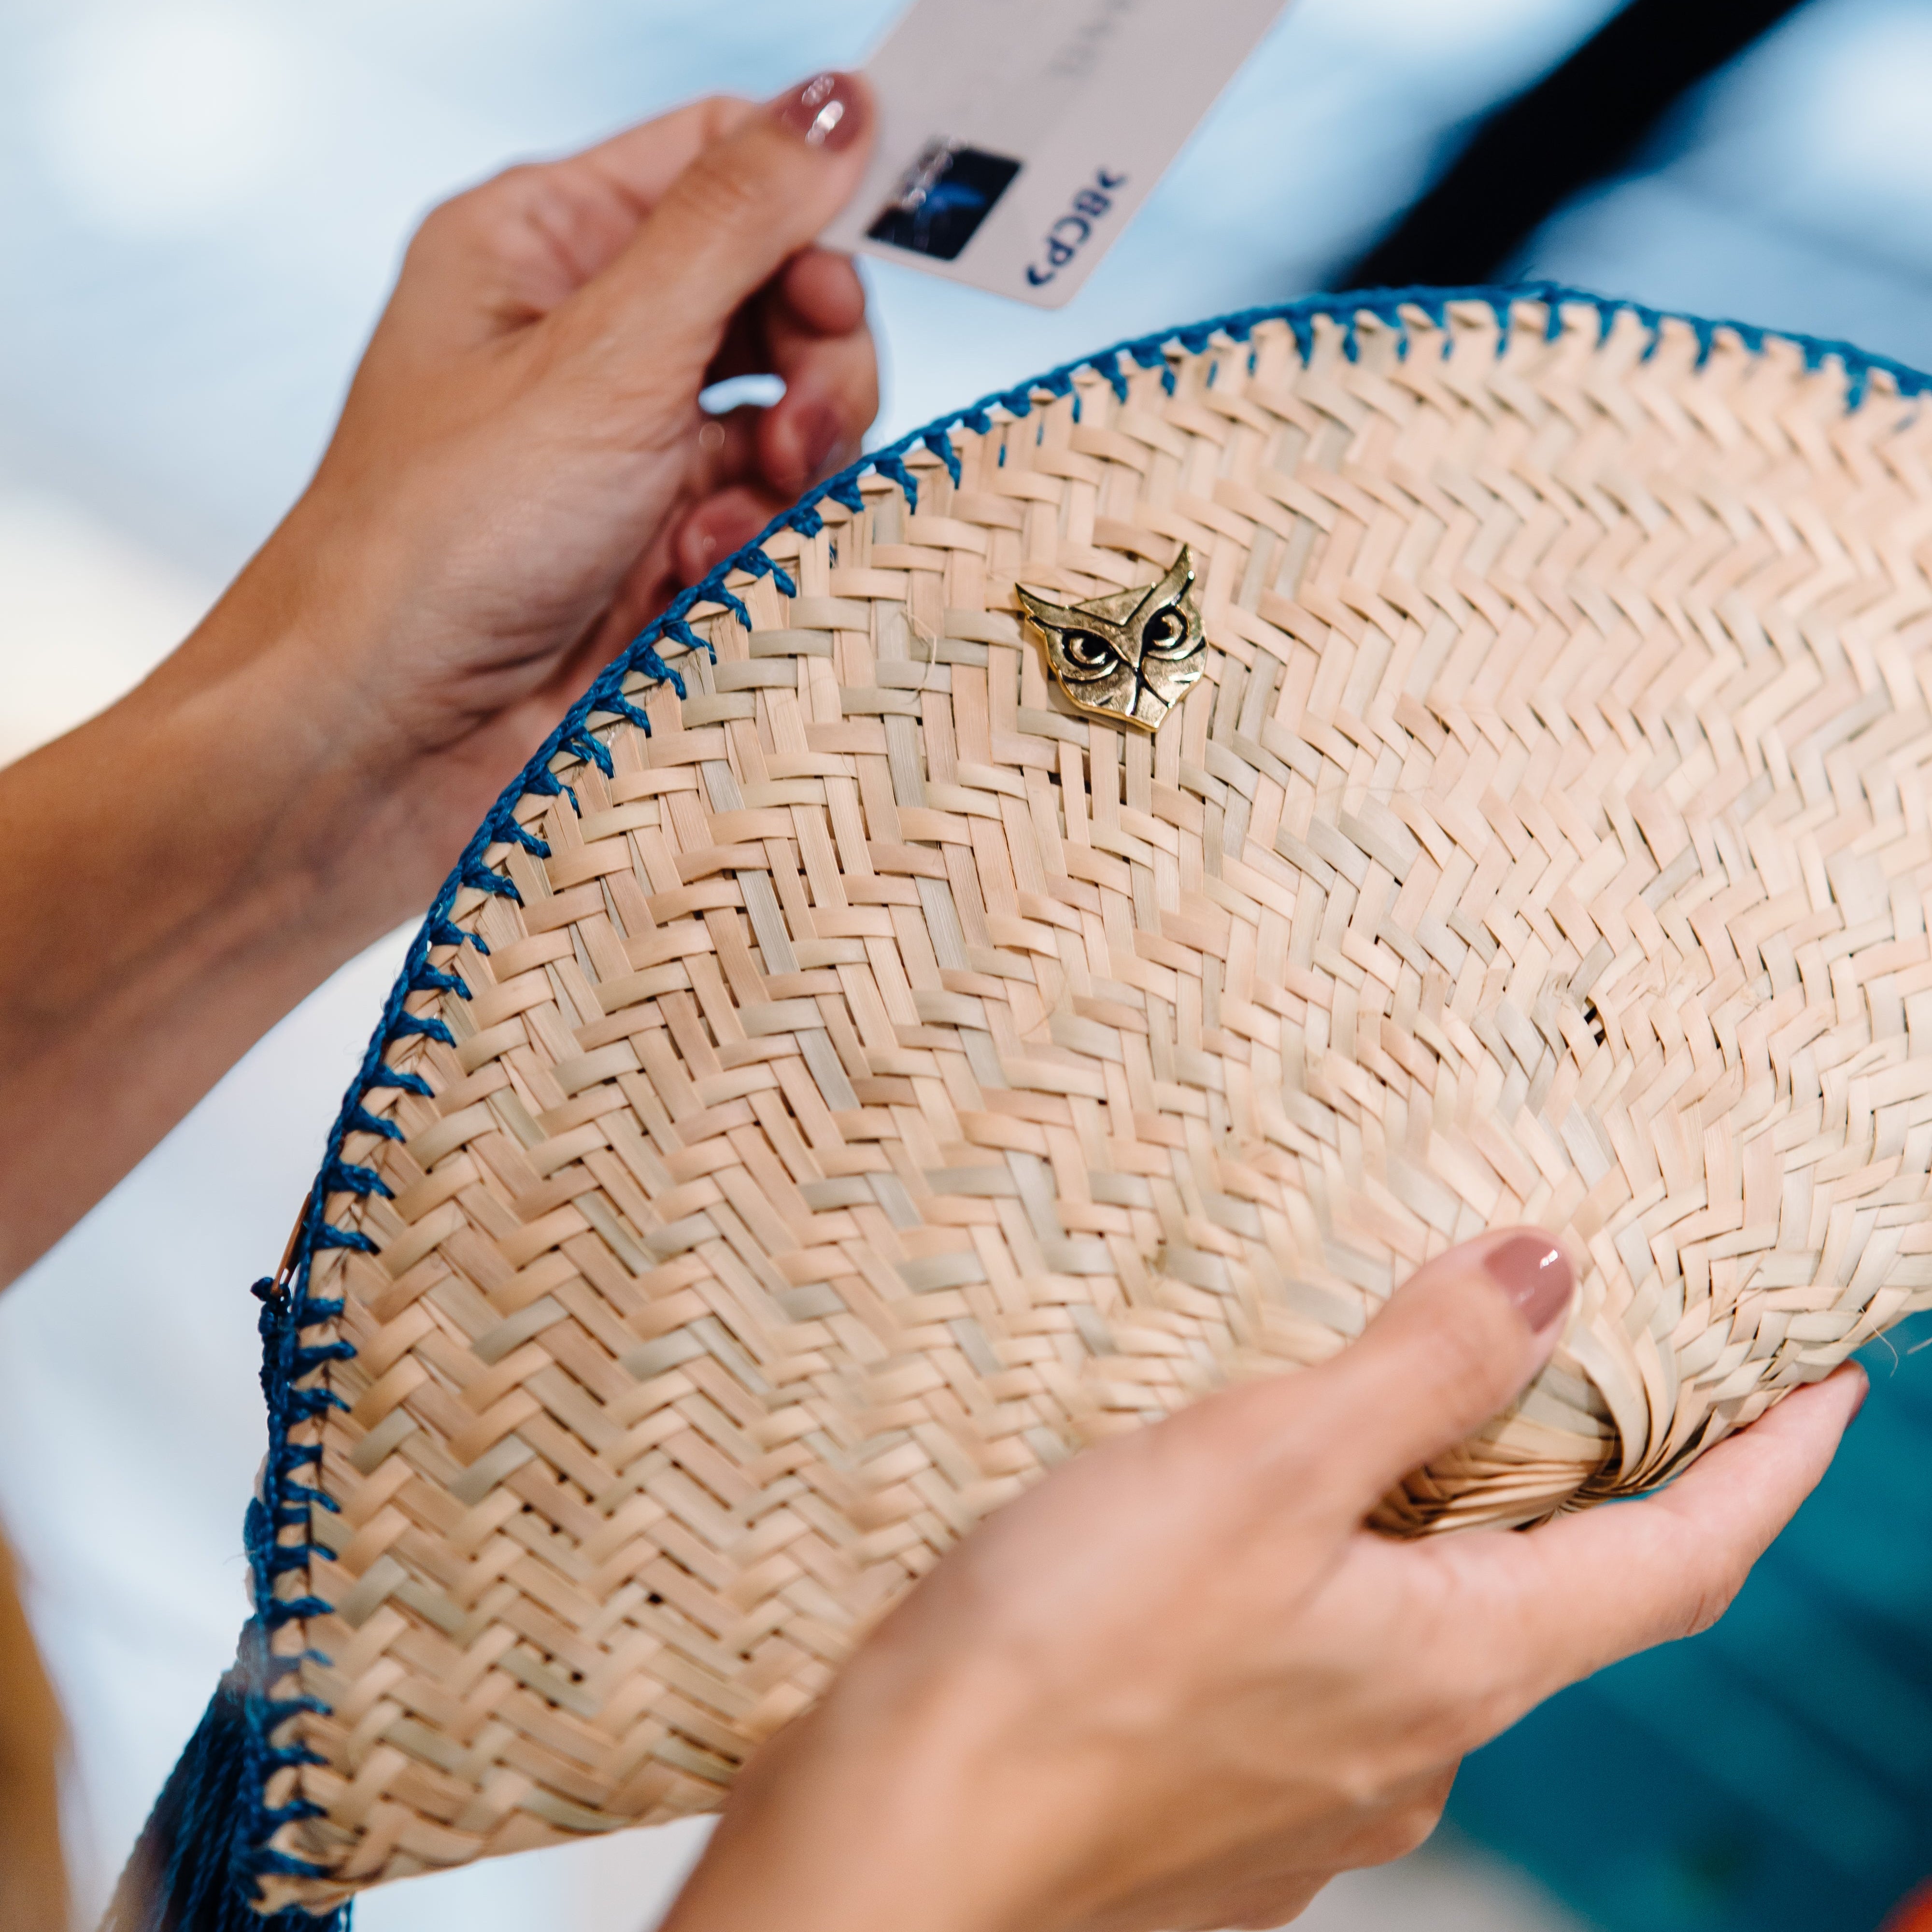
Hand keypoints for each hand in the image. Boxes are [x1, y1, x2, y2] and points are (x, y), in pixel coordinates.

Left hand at [0, 76, 877, 1283]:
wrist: (384, 746)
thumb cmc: (444, 542)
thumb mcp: (604, 354)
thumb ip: (736, 223)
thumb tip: (843, 102)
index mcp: (543, 244)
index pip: (719, 164)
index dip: (810, 202)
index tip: (870, 260)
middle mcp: (584, 339)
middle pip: (778, 295)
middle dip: (815, 360)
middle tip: (802, 424)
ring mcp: (625, 451)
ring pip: (789, 416)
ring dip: (790, 468)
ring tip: (734, 525)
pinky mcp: (656, 553)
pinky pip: (764, 518)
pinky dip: (751, 550)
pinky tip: (695, 585)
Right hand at [660, 1230, 1864, 1931]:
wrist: (902, 1839)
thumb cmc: (1065, 1657)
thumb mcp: (1256, 1467)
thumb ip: (1416, 1367)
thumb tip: (1551, 1270)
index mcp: (1451, 1662)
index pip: (1682, 1562)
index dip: (1775, 1471)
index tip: (1834, 1392)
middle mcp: (1410, 1747)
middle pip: (1554, 1599)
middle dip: (1580, 1482)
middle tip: (1563, 1360)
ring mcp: (1315, 1790)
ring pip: (1422, 1631)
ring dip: (1428, 1529)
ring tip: (1358, 1422)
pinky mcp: (1221, 1801)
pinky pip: (1321, 1672)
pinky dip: (1328, 1584)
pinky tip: (1230, 1539)